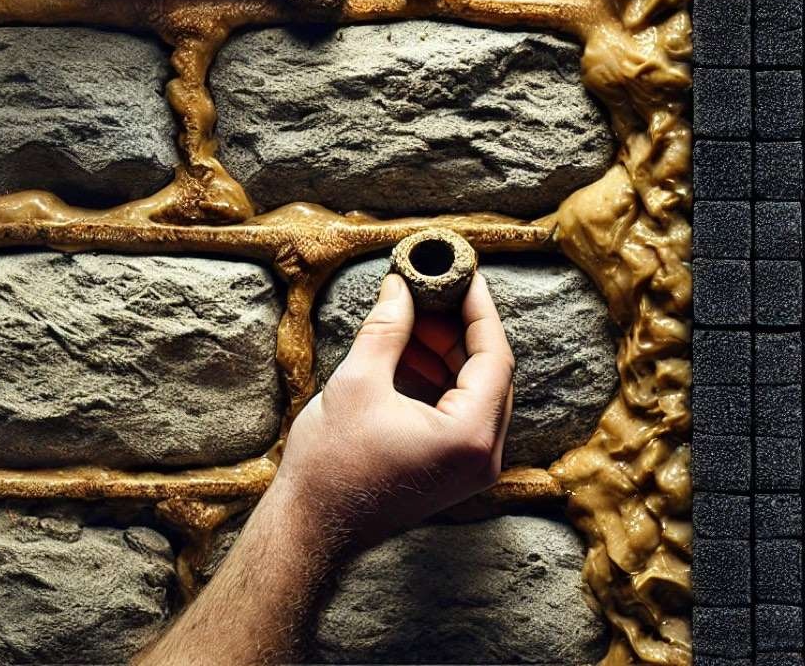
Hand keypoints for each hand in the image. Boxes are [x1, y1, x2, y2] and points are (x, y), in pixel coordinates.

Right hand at [273, 272, 513, 548]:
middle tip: (434, 291)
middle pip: (491, 374)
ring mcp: (471, 467)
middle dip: (461, 328)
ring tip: (414, 316)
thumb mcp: (359, 381)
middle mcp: (484, 456)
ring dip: (448, 353)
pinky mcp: (453, 471)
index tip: (466, 275)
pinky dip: (441, 380)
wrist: (309, 529)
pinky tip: (410, 351)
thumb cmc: (331, 464)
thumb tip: (402, 285)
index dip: (480, 310)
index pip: (495, 357)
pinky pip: (460, 413)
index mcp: (471, 435)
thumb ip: (389, 328)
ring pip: (475, 392)